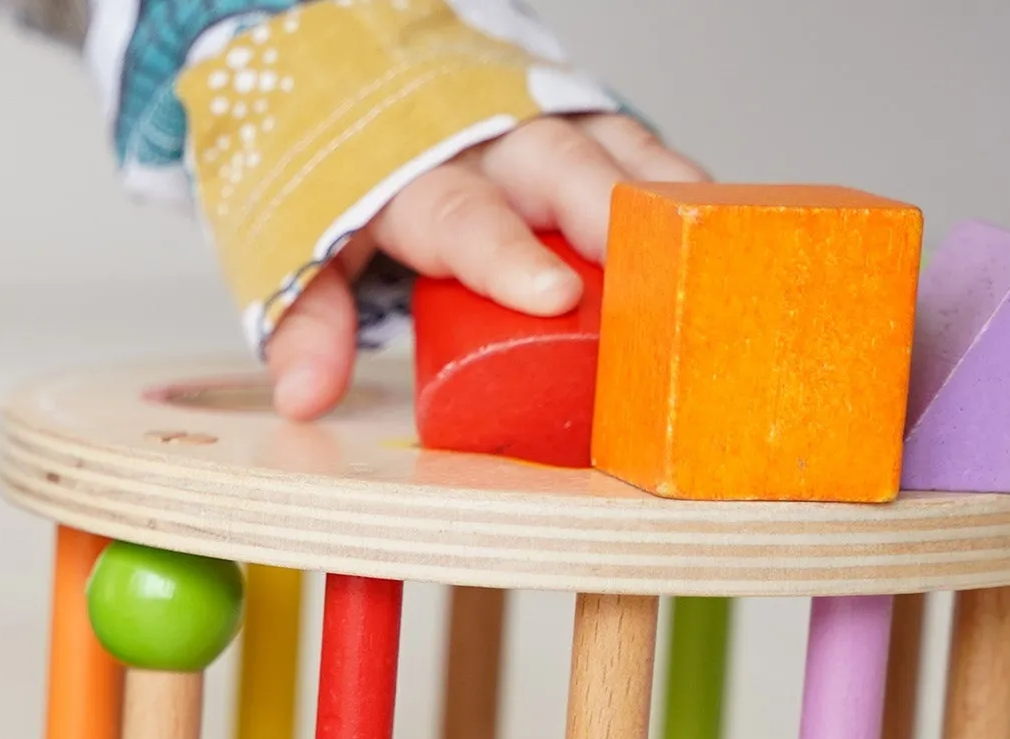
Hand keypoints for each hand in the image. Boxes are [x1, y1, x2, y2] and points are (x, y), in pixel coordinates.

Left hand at [266, 113, 704, 420]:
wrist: (336, 68)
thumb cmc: (325, 172)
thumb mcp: (291, 245)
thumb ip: (306, 320)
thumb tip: (303, 399)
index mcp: (410, 175)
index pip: (462, 219)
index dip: (507, 259)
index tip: (553, 300)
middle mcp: (482, 140)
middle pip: (558, 171)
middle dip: (609, 215)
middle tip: (657, 265)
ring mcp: (538, 124)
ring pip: (610, 148)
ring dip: (661, 195)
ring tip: (710, 242)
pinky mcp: (577, 121)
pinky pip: (635, 145)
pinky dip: (675, 181)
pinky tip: (718, 219)